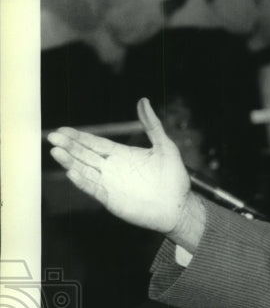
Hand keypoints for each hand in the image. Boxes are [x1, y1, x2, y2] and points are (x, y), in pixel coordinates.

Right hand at [48, 98, 199, 243]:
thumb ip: (152, 125)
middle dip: (69, 146)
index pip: (95, 143)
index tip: (62, 130)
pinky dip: (83, 181)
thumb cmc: (174, 178)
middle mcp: (112, 169)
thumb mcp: (165, 147)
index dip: (79, 137)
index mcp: (121, 155)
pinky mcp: (112, 200)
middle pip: (85, 155)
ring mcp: (110, 184)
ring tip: (56, 152)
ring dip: (70, 162)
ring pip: (85, 170)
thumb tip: (143, 101)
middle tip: (52, 137)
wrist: (179, 206)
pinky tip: (72, 172)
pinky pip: (94, 189)